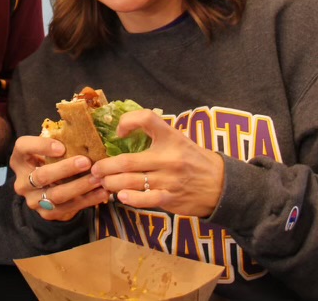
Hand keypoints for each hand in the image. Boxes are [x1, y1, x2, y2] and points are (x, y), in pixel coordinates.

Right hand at [10, 135, 109, 221]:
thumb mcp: (48, 151)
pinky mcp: (46, 213)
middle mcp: (22, 181)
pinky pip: (68, 208)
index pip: (23, 147)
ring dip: (80, 186)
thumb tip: (87, 127)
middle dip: (65, 169)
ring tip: (98, 178)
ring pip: (56, 194)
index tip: (62, 146)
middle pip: (41, 175)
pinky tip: (102, 193)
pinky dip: (87, 200)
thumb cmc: (50, 162)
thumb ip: (60, 142)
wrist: (43, 193)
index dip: (41, 146)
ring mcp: (32, 200)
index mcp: (20, 158)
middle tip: (86, 162)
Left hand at [89, 109, 223, 217]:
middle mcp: (169, 157)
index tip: (118, 133)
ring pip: (131, 182)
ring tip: (103, 183)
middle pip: (128, 161)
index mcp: (171, 137)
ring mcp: (169, 179)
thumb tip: (123, 132)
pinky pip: (145, 199)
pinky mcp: (170, 198)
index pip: (147, 118)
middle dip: (106, 167)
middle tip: (95, 170)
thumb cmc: (195, 160)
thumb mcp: (179, 140)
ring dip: (112, 183)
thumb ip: (156, 135)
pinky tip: (121, 196)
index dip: (128, 121)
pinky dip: (130, 198)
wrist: (222, 185)